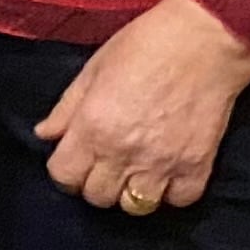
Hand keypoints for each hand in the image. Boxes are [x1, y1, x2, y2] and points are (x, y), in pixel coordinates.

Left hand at [36, 0, 249, 215]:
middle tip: (104, 164)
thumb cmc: (143, 46)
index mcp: (92, 127)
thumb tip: (44, 135)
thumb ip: (66, 109)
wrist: (204, 41)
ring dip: (130, 193)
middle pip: (97, 197)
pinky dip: (171, 193)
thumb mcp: (92, 70)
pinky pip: (178, 201)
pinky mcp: (198, 166)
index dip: (65, 171)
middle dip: (94, 182)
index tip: (74, 160)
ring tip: (134, 172)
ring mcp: (162, 164)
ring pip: (135, 207)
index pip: (64, 176)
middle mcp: (123, 153)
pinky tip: (167, 172)